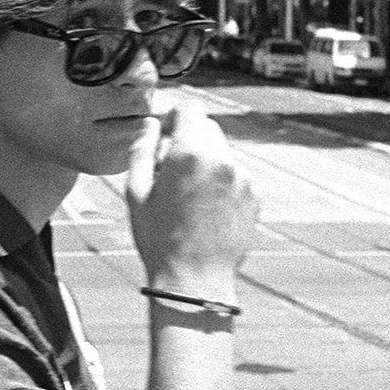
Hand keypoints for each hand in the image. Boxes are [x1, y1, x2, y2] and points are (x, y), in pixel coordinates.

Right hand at [124, 102, 257, 298]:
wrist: (194, 281)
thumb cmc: (158, 239)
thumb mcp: (136, 192)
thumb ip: (142, 149)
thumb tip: (150, 125)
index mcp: (190, 153)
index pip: (189, 109)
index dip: (174, 118)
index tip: (165, 135)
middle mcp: (221, 159)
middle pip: (207, 128)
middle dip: (189, 139)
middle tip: (170, 169)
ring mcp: (242, 178)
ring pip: (221, 153)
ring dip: (205, 162)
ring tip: (188, 197)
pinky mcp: (254, 195)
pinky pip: (235, 175)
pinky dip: (221, 182)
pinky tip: (205, 210)